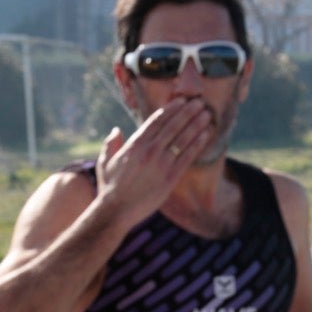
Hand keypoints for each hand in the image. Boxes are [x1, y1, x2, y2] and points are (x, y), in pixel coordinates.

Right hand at [95, 98, 213, 219]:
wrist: (116, 210)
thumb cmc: (110, 188)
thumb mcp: (105, 162)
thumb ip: (111, 144)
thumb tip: (116, 130)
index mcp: (134, 144)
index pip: (156, 120)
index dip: (171, 109)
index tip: (182, 101)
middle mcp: (149, 150)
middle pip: (173, 125)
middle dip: (188, 112)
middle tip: (199, 102)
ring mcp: (161, 163)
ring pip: (183, 138)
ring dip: (196, 124)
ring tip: (207, 114)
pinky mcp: (170, 177)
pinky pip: (187, 156)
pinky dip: (197, 144)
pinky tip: (206, 134)